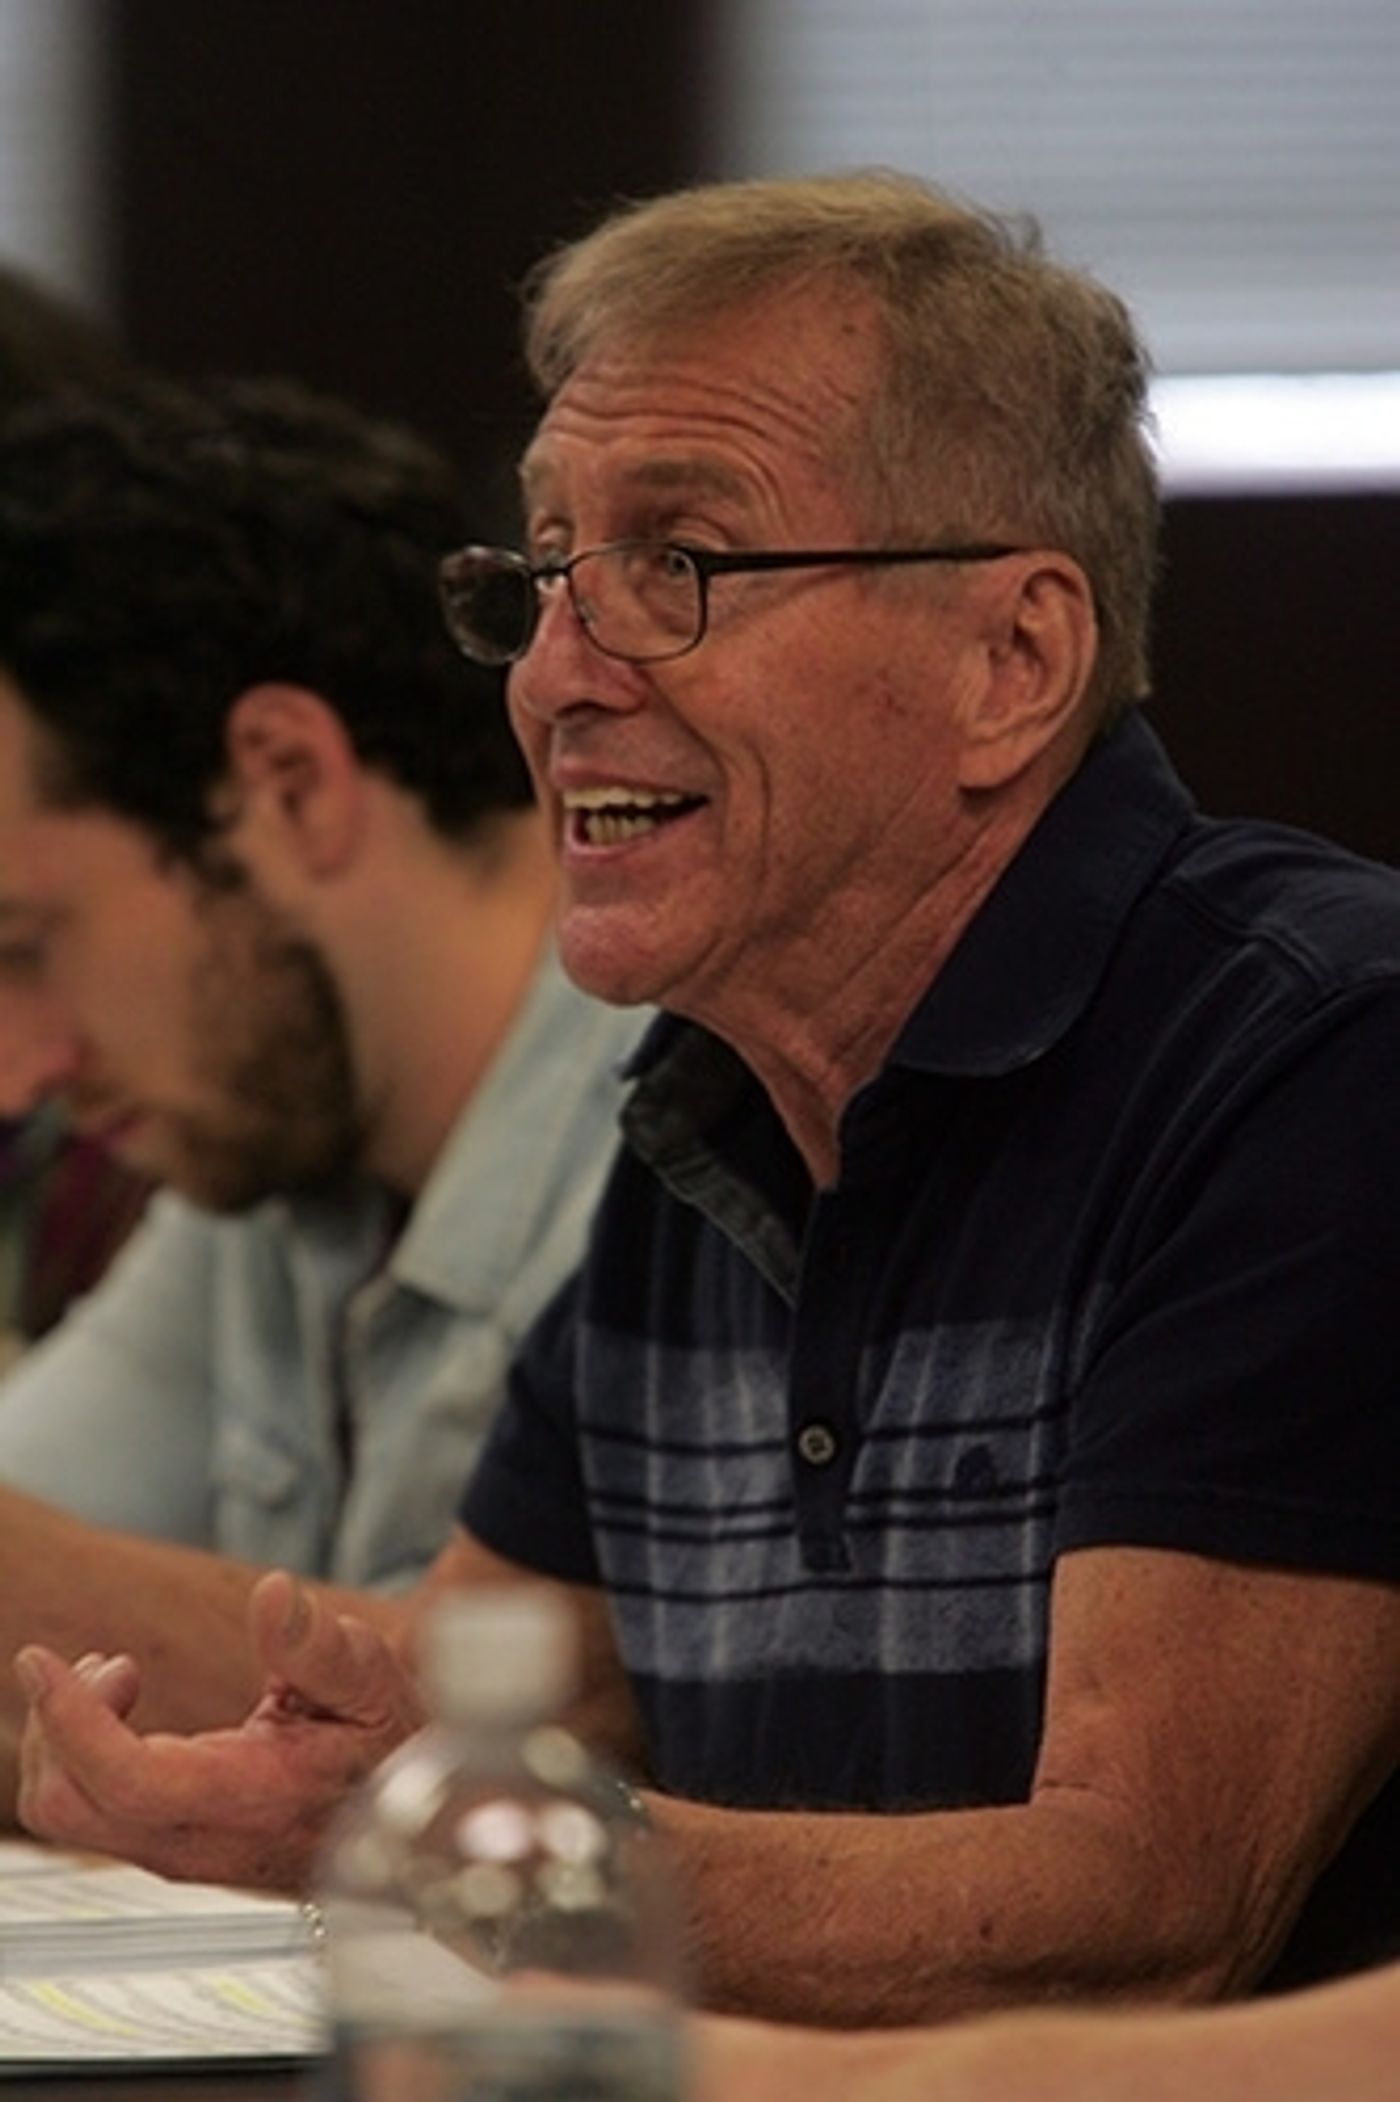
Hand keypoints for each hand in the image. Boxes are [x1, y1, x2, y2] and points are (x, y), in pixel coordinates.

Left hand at [13, 1568, 422, 1889]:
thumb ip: (318, 1645)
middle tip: (114, 1665)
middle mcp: (195, 1839)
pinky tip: (127, 1708)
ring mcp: (172, 1850)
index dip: (70, 1719)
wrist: (400, 1828)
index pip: (126, 1778)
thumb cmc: (386, 1755)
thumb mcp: (370, 1685)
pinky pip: (87, 1810)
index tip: (41, 1660)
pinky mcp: (164, 1844)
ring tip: (120, 1678)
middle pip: (68, 1804)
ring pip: (65, 1812)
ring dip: (65, 1735)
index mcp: (245, 1797)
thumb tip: (273, 1595)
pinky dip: (79, 1753)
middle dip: (60, 1721)